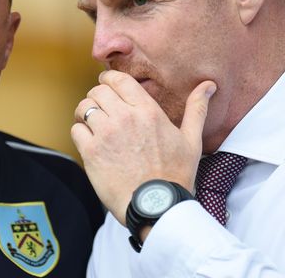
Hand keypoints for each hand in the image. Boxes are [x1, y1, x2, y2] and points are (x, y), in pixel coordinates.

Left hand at [71, 70, 216, 225]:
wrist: (157, 206)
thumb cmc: (175, 175)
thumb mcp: (191, 140)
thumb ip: (197, 109)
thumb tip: (208, 85)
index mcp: (148, 111)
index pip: (119, 79)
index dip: (109, 78)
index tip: (107, 84)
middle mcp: (125, 118)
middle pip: (98, 91)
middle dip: (97, 95)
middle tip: (100, 106)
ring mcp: (106, 134)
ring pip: (85, 107)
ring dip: (86, 113)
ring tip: (92, 123)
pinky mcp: (91, 152)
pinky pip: (76, 130)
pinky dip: (80, 132)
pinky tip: (90, 141)